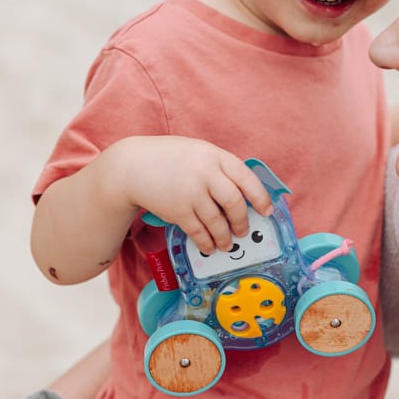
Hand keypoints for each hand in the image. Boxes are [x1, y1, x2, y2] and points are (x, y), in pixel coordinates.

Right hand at [122, 137, 273, 255]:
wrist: (131, 166)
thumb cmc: (169, 158)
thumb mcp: (198, 152)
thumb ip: (219, 168)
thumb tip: (243, 194)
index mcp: (214, 155)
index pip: (246, 177)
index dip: (260, 196)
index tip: (266, 210)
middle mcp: (205, 173)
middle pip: (235, 202)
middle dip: (243, 220)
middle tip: (243, 230)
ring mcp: (191, 192)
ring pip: (218, 221)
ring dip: (225, 237)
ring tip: (227, 243)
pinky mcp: (177, 211)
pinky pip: (199, 232)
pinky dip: (207, 242)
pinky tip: (209, 246)